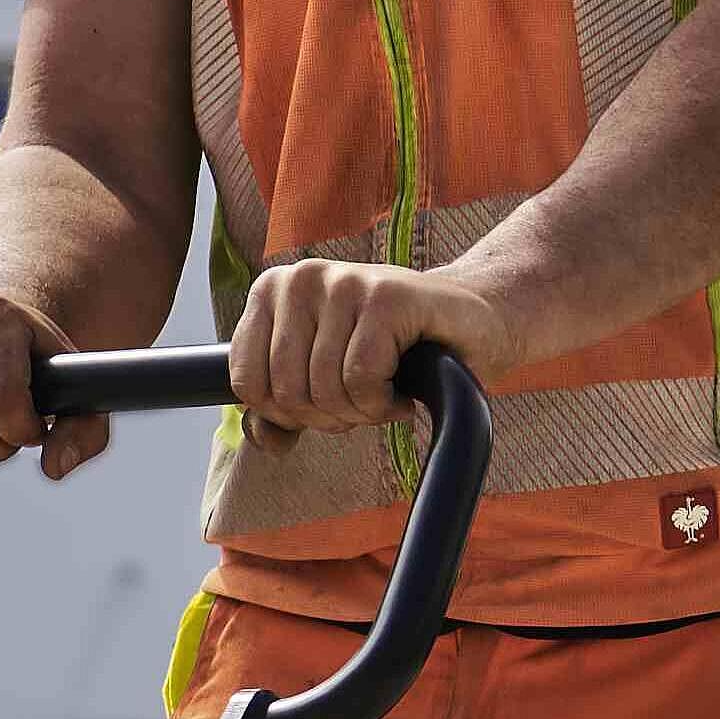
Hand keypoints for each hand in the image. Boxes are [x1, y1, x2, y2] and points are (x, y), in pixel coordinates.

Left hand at [222, 256, 514, 436]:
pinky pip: (361, 379)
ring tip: (383, 396)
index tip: (324, 406)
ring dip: (360, 413)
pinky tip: (400, 395)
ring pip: (324, 388)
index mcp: (271, 291)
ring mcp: (344, 281)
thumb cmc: (394, 353)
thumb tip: (263, 441)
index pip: (247, 382)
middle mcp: (301, 278)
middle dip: (327, 417)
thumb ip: (283, 411)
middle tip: (362, 403)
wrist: (472, 326)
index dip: (286, 415)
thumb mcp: (325, 381)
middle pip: (285, 391)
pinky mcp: (386, 296)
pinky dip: (382, 404)